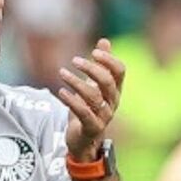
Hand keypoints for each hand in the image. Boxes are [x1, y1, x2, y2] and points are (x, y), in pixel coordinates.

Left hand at [58, 38, 125, 161]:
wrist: (84, 140)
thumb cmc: (89, 109)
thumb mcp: (94, 85)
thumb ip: (100, 64)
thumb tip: (104, 41)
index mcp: (115, 90)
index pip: (120, 71)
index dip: (109, 60)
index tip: (94, 51)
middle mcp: (112, 102)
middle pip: (107, 81)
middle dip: (91, 68)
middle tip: (74, 60)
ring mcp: (104, 116)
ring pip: (93, 96)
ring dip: (76, 82)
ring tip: (62, 73)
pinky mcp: (92, 128)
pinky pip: (83, 113)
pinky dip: (71, 100)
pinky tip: (61, 91)